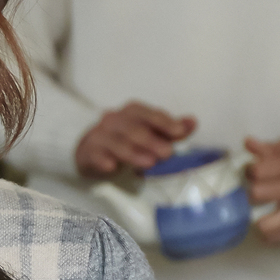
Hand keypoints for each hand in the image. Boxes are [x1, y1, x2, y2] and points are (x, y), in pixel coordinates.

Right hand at [75, 103, 195, 177]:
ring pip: (116, 142)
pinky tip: (112, 167)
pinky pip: (95, 154)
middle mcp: (114, 119)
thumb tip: (192, 122)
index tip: (179, 132)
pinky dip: (103, 160)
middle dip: (151, 140)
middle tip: (167, 153)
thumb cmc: (126, 140)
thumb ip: (171, 129)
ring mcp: (99, 135)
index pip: (149, 114)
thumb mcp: (149, 132)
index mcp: (132, 112)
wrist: (90, 149)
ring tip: (149, 163)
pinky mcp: (87, 152)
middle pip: (133, 128)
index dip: (164, 122)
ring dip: (132, 152)